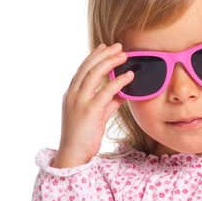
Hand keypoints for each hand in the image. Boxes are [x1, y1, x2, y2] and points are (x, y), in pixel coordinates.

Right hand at [52, 42, 135, 168]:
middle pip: (88, 67)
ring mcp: (80, 101)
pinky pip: (106, 91)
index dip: (94, 56)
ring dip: (110, 62)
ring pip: (94, 73)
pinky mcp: (90, 110)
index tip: (105, 47)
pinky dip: (119, 81)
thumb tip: (121, 94)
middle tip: (118, 46)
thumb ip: (107, 103)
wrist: (73, 154)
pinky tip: (129, 76)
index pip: (83, 69)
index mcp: (72, 94)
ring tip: (124, 55)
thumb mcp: (97, 116)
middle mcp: (73, 94)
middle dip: (104, 54)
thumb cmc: (83, 137)